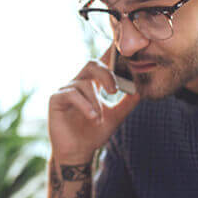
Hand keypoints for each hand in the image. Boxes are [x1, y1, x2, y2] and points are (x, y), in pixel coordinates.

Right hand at [48, 47, 140, 163]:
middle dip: (106, 75)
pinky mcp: (56, 99)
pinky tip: (93, 117)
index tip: (120, 45)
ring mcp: (66, 90)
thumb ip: (127, 103)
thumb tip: (141, 90)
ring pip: (84, 83)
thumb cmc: (94, 134)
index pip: (102, 63)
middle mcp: (79, 83)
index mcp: (92, 84)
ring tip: (99, 119)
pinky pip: (72, 94)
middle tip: (115, 91)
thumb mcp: (116, 117)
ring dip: (95, 102)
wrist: (79, 152)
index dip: (110, 52)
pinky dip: (85, 105)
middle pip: (92, 64)